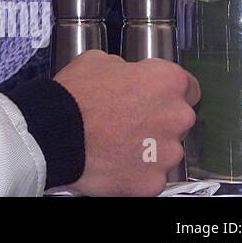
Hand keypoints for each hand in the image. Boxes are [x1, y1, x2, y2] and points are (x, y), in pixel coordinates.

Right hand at [55, 50, 199, 195]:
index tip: (154, 96)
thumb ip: (126, 70)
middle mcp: (176, 117)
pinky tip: (113, 161)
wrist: (53, 133)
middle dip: (157, 119)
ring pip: (165, 150)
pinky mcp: (153, 182)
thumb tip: (128, 78)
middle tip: (127, 120)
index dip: (168, 90)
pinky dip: (135, 171)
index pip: (188, 87)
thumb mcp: (98, 61)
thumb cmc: (74, 95)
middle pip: (177, 120)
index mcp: (166, 82)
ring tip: (116, 144)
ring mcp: (167, 154)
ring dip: (148, 148)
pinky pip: (150, 175)